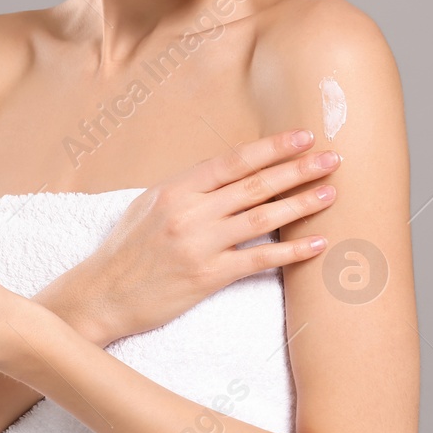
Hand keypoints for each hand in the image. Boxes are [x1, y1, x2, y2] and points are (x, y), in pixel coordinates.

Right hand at [58, 127, 339, 342]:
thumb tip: (226, 176)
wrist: (101, 296)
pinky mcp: (207, 277)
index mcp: (175, 189)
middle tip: (332, 157)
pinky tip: (315, 244)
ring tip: (331, 192)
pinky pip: (257, 260)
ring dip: (300, 203)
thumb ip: (187, 191)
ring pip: (261, 217)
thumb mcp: (148, 207)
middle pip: (254, 185)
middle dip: (297, 169)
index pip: (232, 161)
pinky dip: (289, 251)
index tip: (302, 137)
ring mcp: (199, 244)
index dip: (271, 148)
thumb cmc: (124, 252)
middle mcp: (189, 212)